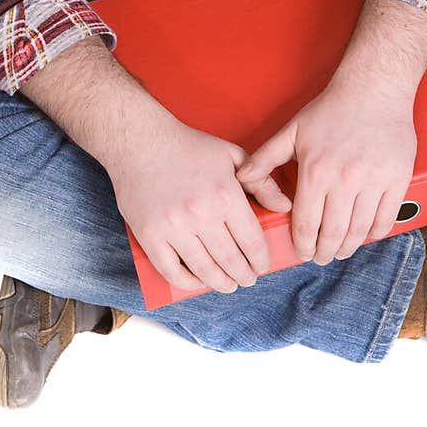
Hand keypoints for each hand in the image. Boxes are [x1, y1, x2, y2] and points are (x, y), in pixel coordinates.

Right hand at [106, 107, 291, 293]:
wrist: (141, 141)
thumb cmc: (188, 146)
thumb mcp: (232, 155)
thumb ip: (261, 181)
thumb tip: (285, 206)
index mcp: (224, 194)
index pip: (252, 242)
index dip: (261, 260)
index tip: (262, 266)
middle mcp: (201, 214)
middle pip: (231, 261)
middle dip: (244, 275)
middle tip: (248, 279)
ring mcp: (173, 227)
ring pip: (204, 270)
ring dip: (221, 283)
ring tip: (228, 285)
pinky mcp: (150, 236)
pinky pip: (172, 271)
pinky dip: (188, 283)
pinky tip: (198, 282)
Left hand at [234, 75, 416, 263]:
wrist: (374, 88)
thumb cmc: (331, 109)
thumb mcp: (292, 130)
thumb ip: (265, 158)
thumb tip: (241, 179)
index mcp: (315, 171)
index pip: (307, 226)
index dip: (303, 246)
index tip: (303, 252)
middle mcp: (345, 181)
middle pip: (333, 235)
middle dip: (324, 253)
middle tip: (321, 256)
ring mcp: (373, 182)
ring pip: (359, 231)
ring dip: (348, 247)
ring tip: (341, 249)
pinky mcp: (397, 179)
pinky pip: (386, 219)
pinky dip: (374, 233)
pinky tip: (365, 234)